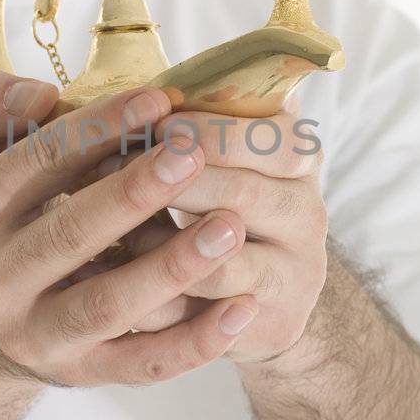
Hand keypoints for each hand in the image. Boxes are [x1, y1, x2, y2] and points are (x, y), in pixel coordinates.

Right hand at [0, 71, 261, 388]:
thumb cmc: (3, 208)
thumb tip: (37, 96)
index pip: (32, 164)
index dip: (95, 129)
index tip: (157, 100)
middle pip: (68, 235)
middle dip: (134, 194)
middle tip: (194, 156)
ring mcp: (34, 334)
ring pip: (107, 305)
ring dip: (171, 267)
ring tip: (230, 227)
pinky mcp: (79, 373)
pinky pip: (141, 364)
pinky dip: (194, 342)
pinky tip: (242, 309)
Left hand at [63, 100, 327, 368]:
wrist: (269, 292)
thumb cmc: (227, 200)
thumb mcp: (227, 154)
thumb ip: (195, 123)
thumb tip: (124, 93)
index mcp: (300, 160)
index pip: (274, 138)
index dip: (213, 131)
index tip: (156, 123)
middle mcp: (306, 215)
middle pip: (245, 197)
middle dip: (173, 184)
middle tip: (113, 170)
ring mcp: (293, 276)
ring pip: (224, 267)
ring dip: (159, 248)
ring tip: (114, 231)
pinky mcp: (271, 326)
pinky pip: (204, 321)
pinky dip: (154, 303)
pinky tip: (113, 282)